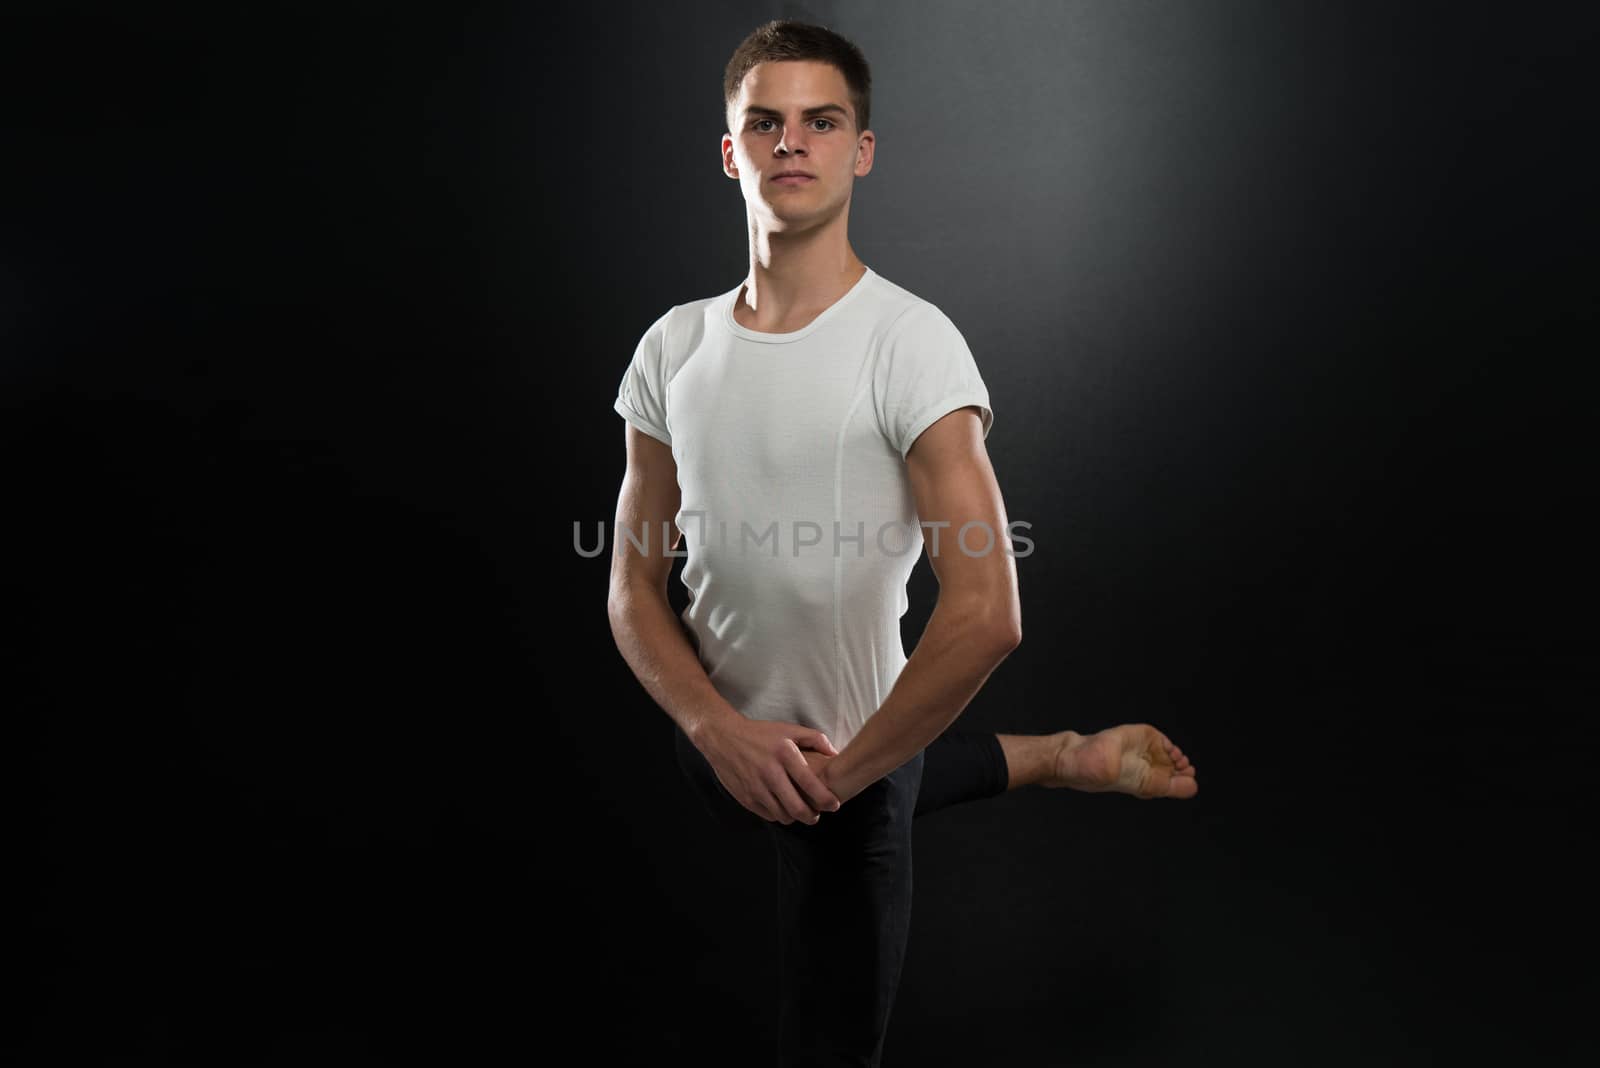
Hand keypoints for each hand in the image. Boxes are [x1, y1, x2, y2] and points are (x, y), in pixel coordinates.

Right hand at [699, 717, 844, 824]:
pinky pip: (768, 815)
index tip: (834, 805)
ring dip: (795, 818)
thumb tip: (835, 754)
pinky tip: (781, 806)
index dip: (826, 799)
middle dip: (812, 817)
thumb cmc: (760, 734)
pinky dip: (778, 815)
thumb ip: (815, 739)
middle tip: (817, 815)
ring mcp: (756, 787)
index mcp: (784, 754)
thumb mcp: (788, 729)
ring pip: (783, 816)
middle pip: (797, 808)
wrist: (723, 737)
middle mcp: (770, 772)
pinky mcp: (745, 797)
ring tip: (799, 811)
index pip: (810, 784)